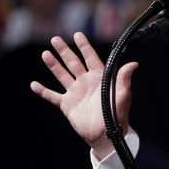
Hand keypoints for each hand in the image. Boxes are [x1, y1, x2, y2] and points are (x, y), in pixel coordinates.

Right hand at [30, 32, 137, 159]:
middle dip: (64, 51)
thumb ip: (124, 78)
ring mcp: (76, 93)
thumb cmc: (117, 114)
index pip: (90, 58)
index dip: (84, 46)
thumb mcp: (122, 93)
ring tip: (45, 54)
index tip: (77, 35)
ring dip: (53, 65)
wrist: (106, 134)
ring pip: (62, 75)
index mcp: (99, 78)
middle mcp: (86, 82)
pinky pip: (52, 96)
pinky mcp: (67, 105)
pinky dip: (43, 91)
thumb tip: (134, 64)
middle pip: (73, 63)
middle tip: (55, 39)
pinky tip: (34, 84)